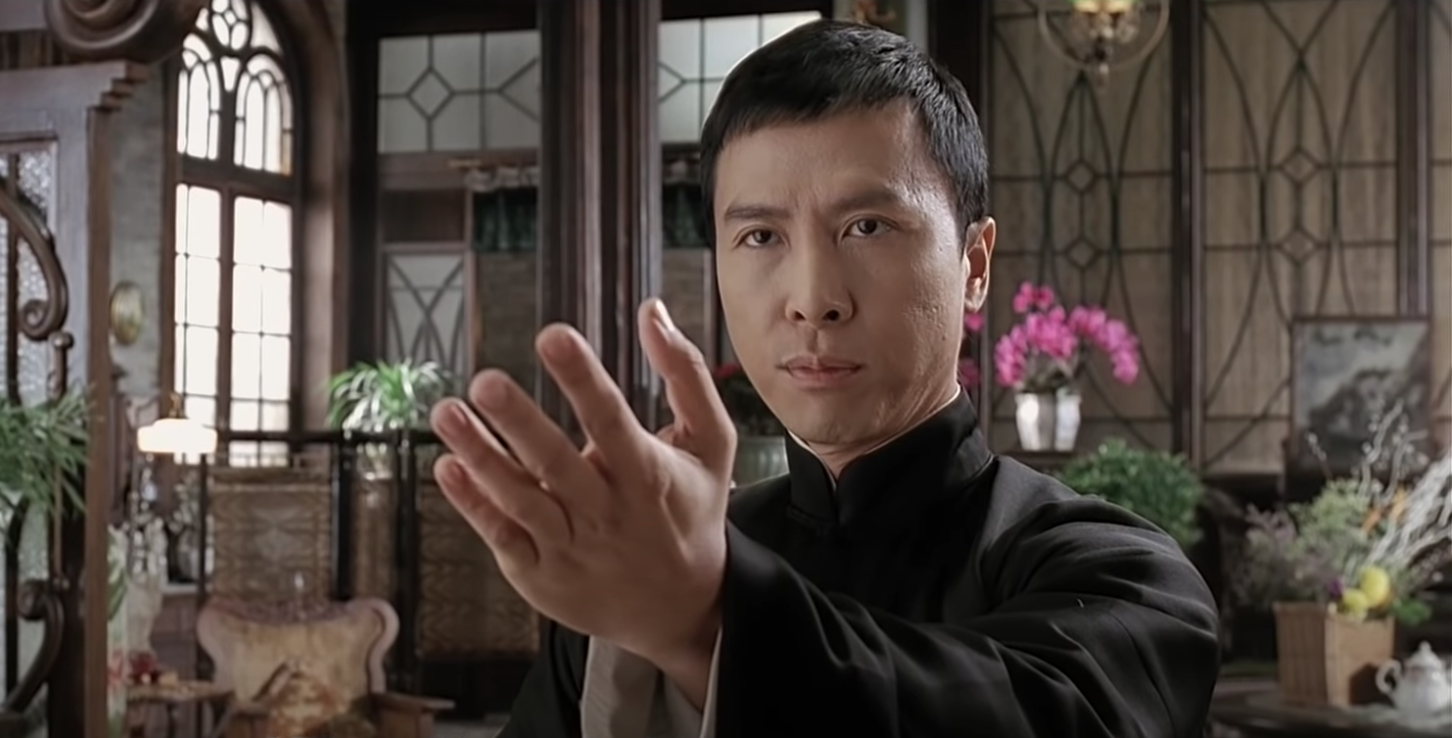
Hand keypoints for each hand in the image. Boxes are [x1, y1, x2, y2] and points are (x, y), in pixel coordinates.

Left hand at [429, 299, 735, 665]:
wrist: (680, 607)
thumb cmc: (692, 509)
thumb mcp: (711, 443)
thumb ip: (686, 374)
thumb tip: (652, 310)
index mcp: (648, 475)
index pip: (611, 420)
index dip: (582, 379)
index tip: (553, 337)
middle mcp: (606, 512)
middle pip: (556, 464)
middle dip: (519, 421)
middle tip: (485, 381)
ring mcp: (570, 546)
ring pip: (519, 499)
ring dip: (481, 456)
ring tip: (447, 412)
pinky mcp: (540, 573)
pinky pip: (502, 535)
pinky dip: (472, 504)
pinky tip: (447, 466)